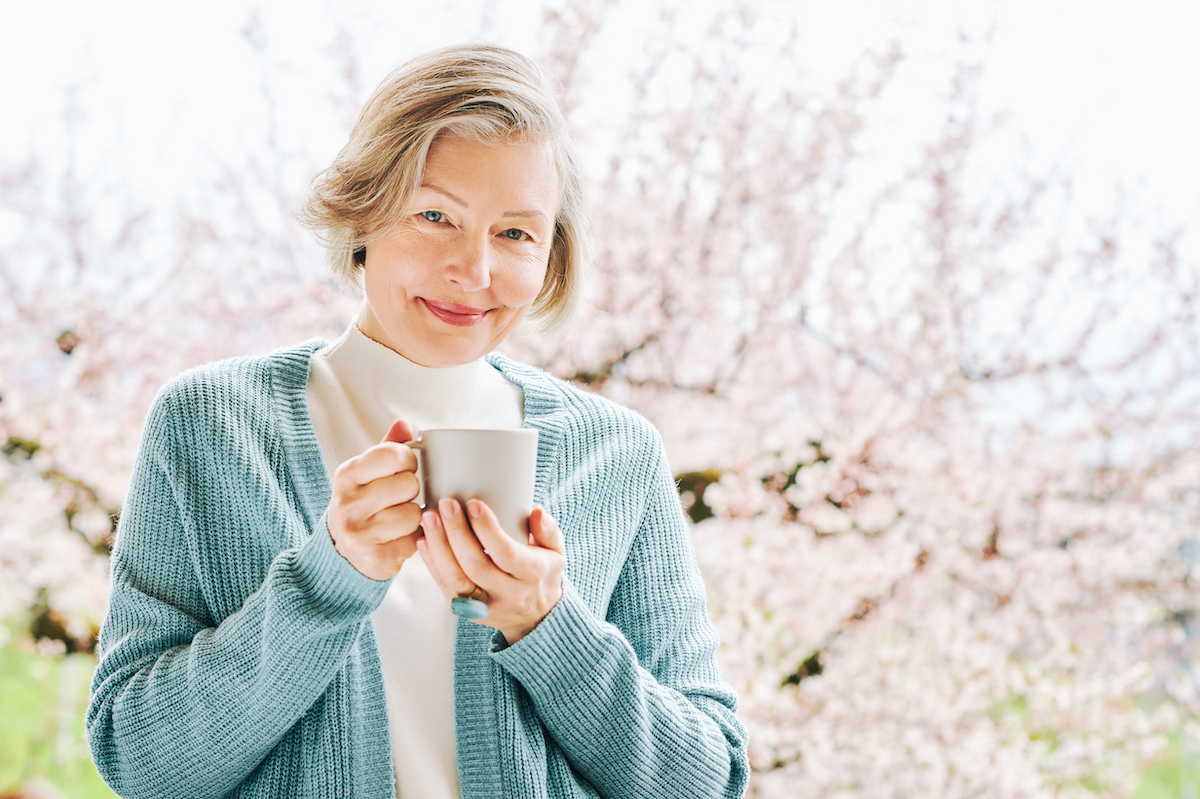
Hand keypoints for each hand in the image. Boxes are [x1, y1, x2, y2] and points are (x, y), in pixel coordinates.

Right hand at [327, 419, 422, 580]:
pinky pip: (414, 541)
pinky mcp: (374, 557)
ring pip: (413, 513)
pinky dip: (413, 539)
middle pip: (407, 484)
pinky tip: (399, 538)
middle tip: (400, 498)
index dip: (409, 460)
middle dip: (412, 491)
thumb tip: (405, 424)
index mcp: (347, 475)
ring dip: (414, 517)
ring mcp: (359, 532)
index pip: (392, 454)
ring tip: (400, 519)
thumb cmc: (362, 505)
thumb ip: (388, 448)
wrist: (341, 552)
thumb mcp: (367, 474)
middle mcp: (348, 503)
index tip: (406, 468)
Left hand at [418, 499, 563, 643]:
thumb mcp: (556, 551)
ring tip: (429, 518)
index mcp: (532, 574)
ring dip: (438, 546)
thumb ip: (548, 530)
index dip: (487, 528)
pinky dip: (431, 563)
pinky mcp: (466, 611)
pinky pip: (445, 587)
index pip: (506, 552)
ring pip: (455, 579)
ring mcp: (485, 606)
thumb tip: (536, 512)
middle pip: (475, 565)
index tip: (473, 504)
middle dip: (456, 532)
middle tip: (446, 504)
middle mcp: (509, 593)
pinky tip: (423, 540)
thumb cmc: (542, 574)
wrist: (536, 618)